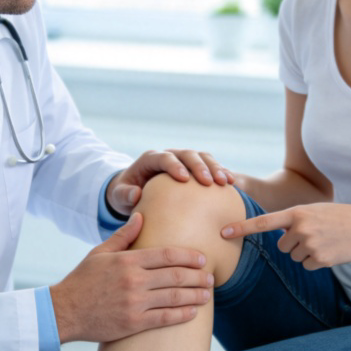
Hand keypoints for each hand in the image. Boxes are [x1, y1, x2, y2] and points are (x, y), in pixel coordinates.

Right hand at [51, 213, 213, 342]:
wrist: (64, 311)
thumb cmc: (82, 281)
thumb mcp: (100, 253)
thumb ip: (123, 236)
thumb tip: (141, 216)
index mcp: (127, 260)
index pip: (167, 254)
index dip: (189, 256)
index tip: (202, 258)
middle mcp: (134, 280)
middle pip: (175, 275)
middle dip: (197, 276)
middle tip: (210, 277)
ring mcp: (134, 303)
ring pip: (174, 297)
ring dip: (195, 295)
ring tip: (207, 294)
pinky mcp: (133, 323)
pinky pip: (164, 318)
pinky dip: (182, 314)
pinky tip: (193, 312)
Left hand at [106, 149, 234, 217]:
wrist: (135, 190)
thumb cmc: (125, 194)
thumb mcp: (119, 196)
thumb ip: (125, 195)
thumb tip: (136, 194)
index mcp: (151, 159)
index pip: (164, 158)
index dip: (174, 166)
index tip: (184, 179)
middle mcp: (169, 155)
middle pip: (187, 154)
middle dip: (199, 166)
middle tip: (209, 181)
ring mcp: (183, 160)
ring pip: (202, 157)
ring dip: (215, 167)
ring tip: (226, 182)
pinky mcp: (194, 167)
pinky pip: (210, 165)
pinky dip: (221, 172)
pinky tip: (232, 183)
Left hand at [221, 203, 350, 268]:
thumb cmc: (338, 217)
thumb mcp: (313, 211)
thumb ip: (292, 220)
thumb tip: (277, 237)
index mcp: (297, 213)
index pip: (264, 222)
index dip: (242, 228)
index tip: (222, 232)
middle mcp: (301, 228)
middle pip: (281, 246)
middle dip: (294, 243)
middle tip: (315, 234)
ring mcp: (311, 245)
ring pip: (294, 256)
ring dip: (306, 251)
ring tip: (325, 241)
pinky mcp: (320, 260)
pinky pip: (307, 265)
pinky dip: (317, 261)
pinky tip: (330, 251)